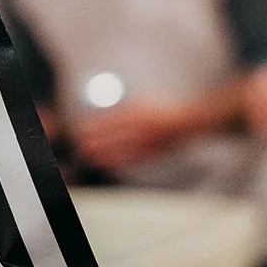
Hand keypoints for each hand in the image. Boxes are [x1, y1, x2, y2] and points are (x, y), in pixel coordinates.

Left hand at [74, 100, 198, 171]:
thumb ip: (124, 108)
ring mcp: (145, 141)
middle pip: (111, 135)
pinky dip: (117, 161)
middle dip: (94, 140)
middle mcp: (140, 127)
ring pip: (119, 149)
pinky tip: (107, 163)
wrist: (185, 123)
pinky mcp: (150, 152)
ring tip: (89, 155)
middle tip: (81, 144)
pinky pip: (130, 159)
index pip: (109, 120)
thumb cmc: (162, 111)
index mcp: (137, 112)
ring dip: (102, 153)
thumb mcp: (142, 102)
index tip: (81, 129)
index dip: (94, 126)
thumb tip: (105, 114)